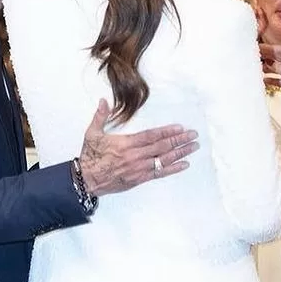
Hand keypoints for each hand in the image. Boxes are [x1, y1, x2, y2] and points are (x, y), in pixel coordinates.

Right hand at [78, 100, 199, 194]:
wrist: (87, 180)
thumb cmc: (90, 157)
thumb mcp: (92, 133)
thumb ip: (100, 116)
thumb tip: (103, 101)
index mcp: (126, 144)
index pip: (151, 136)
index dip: (167, 132)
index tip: (180, 128)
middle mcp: (135, 156)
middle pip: (162, 147)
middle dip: (180, 140)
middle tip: (194, 135)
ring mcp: (139, 168)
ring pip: (164, 160)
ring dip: (180, 153)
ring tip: (193, 147)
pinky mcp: (139, 179)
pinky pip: (160, 174)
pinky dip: (173, 169)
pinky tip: (185, 164)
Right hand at [260, 44, 280, 125]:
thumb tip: (270, 62)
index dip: (269, 48)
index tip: (257, 48)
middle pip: (279, 58)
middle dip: (267, 56)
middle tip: (253, 57)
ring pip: (278, 69)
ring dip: (268, 67)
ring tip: (256, 68)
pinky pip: (280, 81)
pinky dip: (271, 80)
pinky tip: (264, 81)